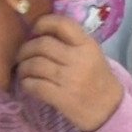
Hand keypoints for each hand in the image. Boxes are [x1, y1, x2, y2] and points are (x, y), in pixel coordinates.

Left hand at [16, 15, 123, 131]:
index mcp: (87, 45)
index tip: (35, 30)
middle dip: (25, 49)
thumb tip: (39, 34)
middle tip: (22, 55)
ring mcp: (70, 79)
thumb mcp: (92, 54)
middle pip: (42, 44)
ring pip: (34, 64)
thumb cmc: (97, 79)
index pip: (62, 24)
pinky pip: (34, 85)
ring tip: (24, 71)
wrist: (109, 109)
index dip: (43, 23)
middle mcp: (79, 59)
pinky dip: (26, 83)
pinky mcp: (62, 98)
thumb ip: (71, 43)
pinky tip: (28, 84)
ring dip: (23, 67)